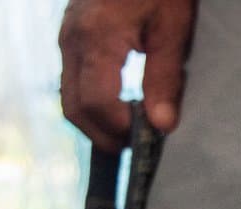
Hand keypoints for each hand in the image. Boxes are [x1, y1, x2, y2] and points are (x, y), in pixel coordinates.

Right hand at [58, 0, 196, 149]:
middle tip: (135, 146)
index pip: (94, 104)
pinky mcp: (72, 33)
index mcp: (96, 39)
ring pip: (69, 95)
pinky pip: (72, 78)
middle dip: (102, 134)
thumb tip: (161, 126)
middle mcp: (72, 40)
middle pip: (73, 107)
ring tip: (130, 129)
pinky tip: (120, 105)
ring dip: (96, 120)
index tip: (144, 141)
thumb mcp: (173, 29)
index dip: (117, 130)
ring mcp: (67, 35)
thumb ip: (165, 79)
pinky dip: (91, 101)